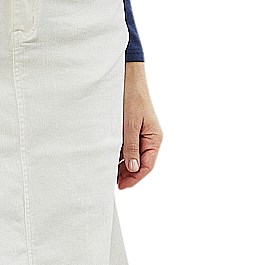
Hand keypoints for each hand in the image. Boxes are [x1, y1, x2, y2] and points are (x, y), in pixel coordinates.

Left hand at [118, 61, 160, 188]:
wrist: (128, 79)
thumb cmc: (132, 99)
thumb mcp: (130, 125)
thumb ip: (131, 148)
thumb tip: (133, 169)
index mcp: (155, 138)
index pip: (147, 165)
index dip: (135, 178)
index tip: (122, 186)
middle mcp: (150, 138)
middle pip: (140, 163)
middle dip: (128, 175)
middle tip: (113, 183)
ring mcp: (142, 135)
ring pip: (133, 156)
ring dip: (122, 166)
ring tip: (109, 174)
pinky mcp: (133, 130)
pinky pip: (128, 147)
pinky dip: (119, 155)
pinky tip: (109, 160)